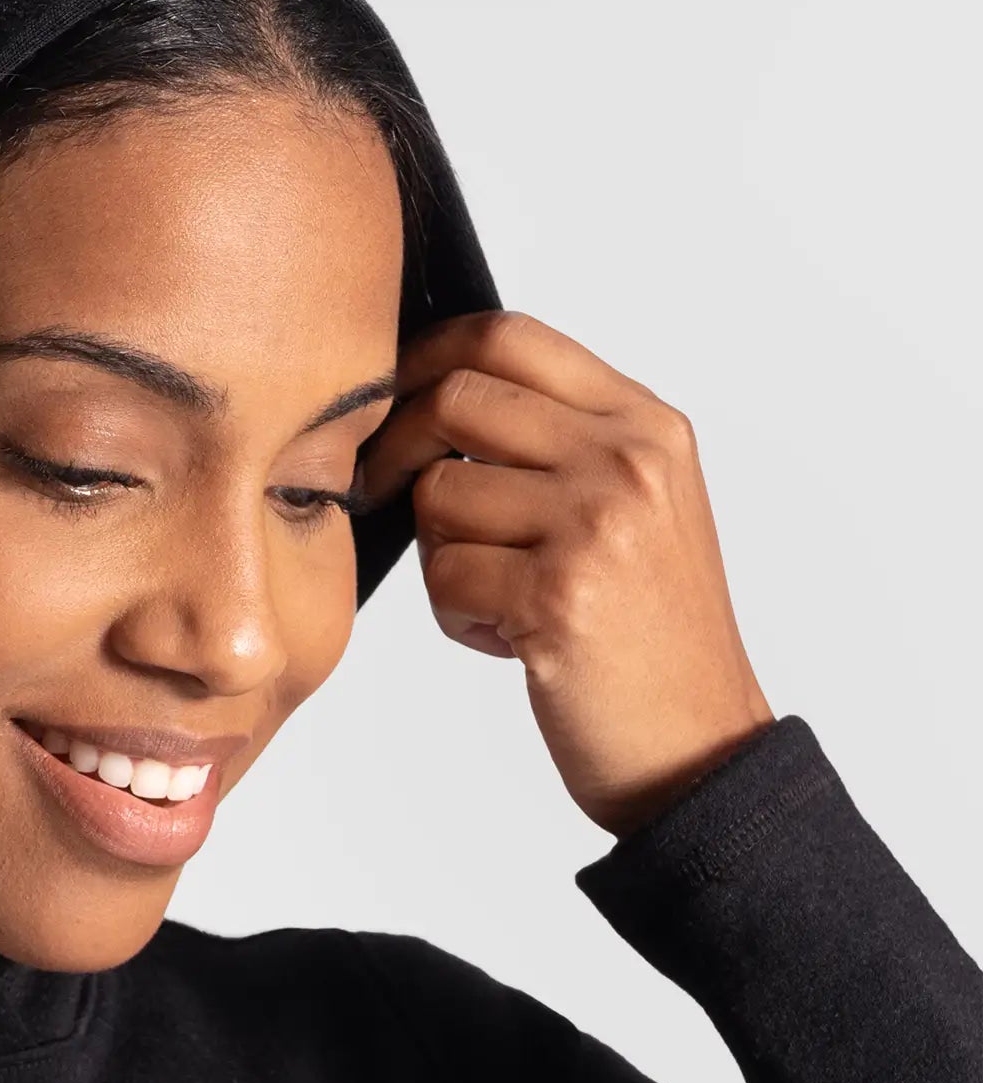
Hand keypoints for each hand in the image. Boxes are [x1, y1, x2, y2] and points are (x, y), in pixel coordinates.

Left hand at [355, 312, 775, 837]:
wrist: (698, 746)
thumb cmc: (648, 634)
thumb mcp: (635, 507)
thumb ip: (559, 441)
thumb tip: (438, 391)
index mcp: (646, 425)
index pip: (509, 336)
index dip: (427, 355)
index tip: (388, 393)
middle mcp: (628, 460)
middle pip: (456, 399)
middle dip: (398, 450)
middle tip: (384, 496)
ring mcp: (597, 523)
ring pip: (437, 494)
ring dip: (440, 555)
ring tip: (496, 598)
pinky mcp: (558, 594)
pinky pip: (442, 574)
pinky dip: (455, 617)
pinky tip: (510, 641)